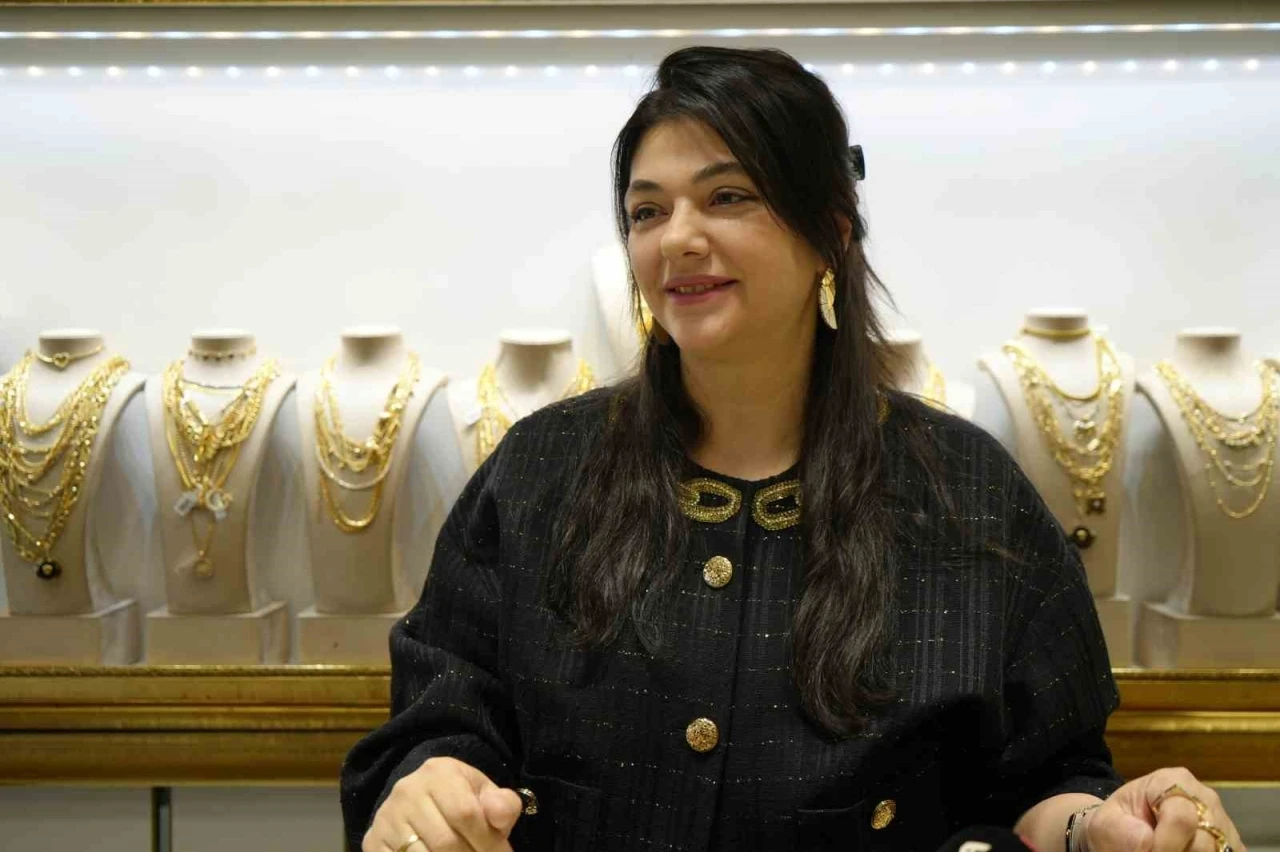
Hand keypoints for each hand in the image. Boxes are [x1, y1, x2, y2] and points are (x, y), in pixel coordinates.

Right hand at [362, 756, 523, 851]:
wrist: (422, 798)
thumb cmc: (461, 798)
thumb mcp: (485, 794)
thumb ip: (502, 805)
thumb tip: (500, 816)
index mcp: (439, 773)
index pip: (465, 813)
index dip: (487, 842)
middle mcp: (407, 791)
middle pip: (444, 841)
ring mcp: (386, 817)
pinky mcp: (373, 841)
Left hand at [1083, 767, 1245, 851]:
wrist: (1125, 834)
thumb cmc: (1116, 825)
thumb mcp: (1104, 824)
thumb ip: (1118, 831)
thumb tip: (1146, 839)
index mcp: (1174, 781)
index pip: (1181, 818)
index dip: (1164, 845)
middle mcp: (1205, 799)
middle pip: (1204, 842)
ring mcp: (1223, 823)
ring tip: (1162, 850)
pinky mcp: (1231, 846)